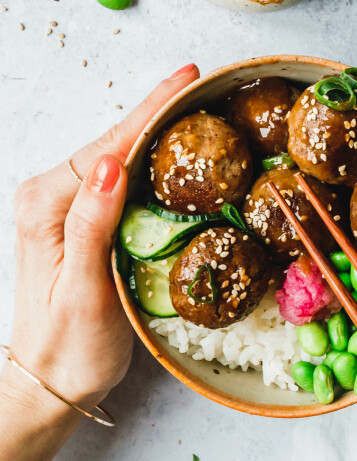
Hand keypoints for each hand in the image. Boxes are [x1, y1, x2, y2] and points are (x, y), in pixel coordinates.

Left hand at [6, 63, 199, 409]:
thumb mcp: (85, 292)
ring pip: (121, 154)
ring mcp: (65, 204)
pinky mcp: (81, 216)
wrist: (52, 381)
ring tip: (198, 103)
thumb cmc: (71, 347)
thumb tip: (113, 164)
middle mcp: (50, 195)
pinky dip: (152, 157)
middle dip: (161, 110)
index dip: (153, 109)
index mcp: (48, 204)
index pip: (112, 145)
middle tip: (205, 82)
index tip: (188, 79)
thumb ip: (93, 225)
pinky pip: (122, 176)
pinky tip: (176, 146)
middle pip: (116, 140)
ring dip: (159, 130)